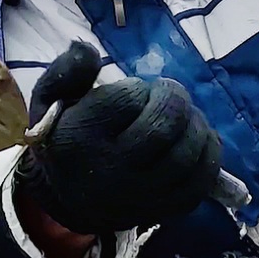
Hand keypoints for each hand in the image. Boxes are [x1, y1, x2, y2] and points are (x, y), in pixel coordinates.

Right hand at [16, 42, 222, 234]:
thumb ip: (67, 71)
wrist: (65, 199)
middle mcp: (110, 169)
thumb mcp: (49, 101)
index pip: (127, 100)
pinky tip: (201, 140)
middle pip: (162, 126)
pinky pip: (199, 184)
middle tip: (171, 95)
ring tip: (187, 116)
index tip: (138, 91)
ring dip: (197, 126)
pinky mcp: (162, 211)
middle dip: (175, 100)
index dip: (141, 88)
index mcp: (79, 138)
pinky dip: (209, 156)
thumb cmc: (64, 139)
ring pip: (185, 155)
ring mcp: (139, 194)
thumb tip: (86, 46)